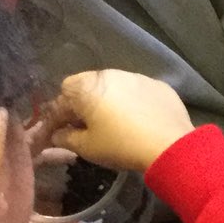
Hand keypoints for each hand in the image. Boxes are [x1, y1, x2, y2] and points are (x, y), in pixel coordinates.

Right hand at [48, 69, 194, 174]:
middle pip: (85, 86)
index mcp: (87, 87)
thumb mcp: (87, 147)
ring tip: (108, 122)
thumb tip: (57, 134)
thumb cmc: (121, 145)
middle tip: (81, 127)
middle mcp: (110, 74)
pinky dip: (129, 101)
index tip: (54, 136)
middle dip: (79, 105)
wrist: (169, 144)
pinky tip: (135, 119)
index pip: (61, 100)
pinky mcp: (157, 84)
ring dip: (104, 100)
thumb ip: (66, 138)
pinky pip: (135, 90)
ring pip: (111, 85)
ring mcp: (136, 76)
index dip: (55, 119)